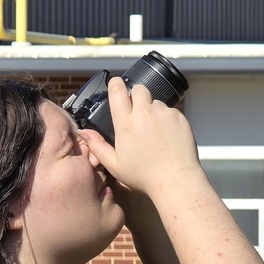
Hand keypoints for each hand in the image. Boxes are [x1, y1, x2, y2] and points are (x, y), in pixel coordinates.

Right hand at [82, 77, 201, 199]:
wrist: (176, 180)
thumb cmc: (144, 176)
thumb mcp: (115, 165)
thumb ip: (98, 147)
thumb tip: (84, 133)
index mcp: (125, 124)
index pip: (118, 91)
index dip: (116, 84)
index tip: (116, 84)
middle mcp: (144, 114)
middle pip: (139, 89)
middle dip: (136, 96)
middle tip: (137, 111)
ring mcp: (163, 113)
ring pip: (156, 102)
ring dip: (153, 111)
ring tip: (154, 132)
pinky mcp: (179, 117)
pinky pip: (170, 111)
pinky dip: (167, 120)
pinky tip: (167, 137)